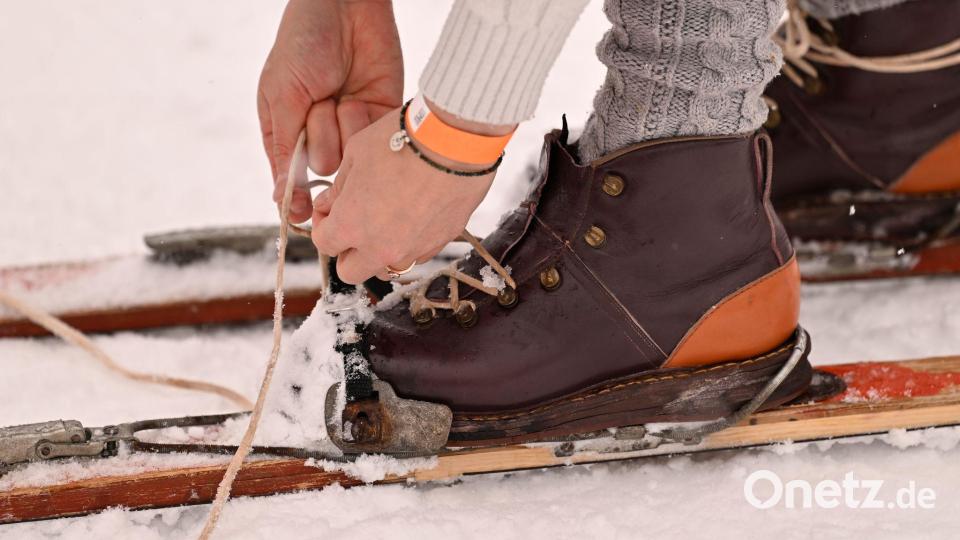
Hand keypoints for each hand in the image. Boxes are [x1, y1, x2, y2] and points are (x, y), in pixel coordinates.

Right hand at [258, 0, 402, 222]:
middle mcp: (318, 136)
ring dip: (341, 127)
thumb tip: (280, 195)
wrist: (347, 6)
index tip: (303, 211)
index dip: (296, 199)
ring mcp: (350, 130)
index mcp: (286, 132)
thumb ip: (284, 146)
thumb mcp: (282, 94)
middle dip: (319, 140)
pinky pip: (372, 144)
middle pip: (322, 171)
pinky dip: (363, 123)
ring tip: (339, 94)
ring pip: (349, 160)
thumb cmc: (304, 43)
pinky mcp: (377, 121)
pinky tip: (359, 96)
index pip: (289, 180)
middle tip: (318, 104)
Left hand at [310, 107, 501, 283]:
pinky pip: (417, 255)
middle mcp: (380, 248)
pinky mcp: (441, 243)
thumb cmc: (401, 141)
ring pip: (387, 269)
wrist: (455, 141)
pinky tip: (414, 215)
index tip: (331, 207)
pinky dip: (409, 243)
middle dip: (347, 250)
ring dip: (379, 252)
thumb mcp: (356, 154)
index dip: (323, 223)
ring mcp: (413, 250)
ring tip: (386, 222)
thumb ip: (339, 187)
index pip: (324, 243)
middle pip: (351, 271)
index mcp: (351, 226)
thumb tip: (330, 203)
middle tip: (355, 221)